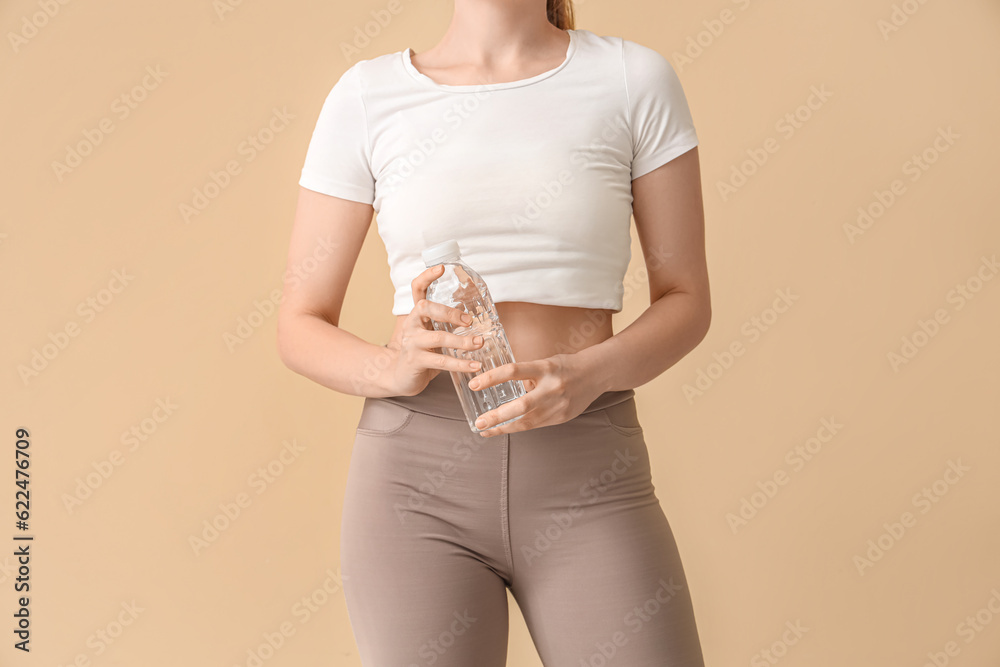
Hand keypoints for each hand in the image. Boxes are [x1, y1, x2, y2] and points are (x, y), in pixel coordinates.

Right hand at [388, 265, 485, 396]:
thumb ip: (447, 322)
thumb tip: (477, 314)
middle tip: (469, 321)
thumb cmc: (423, 351)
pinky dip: (461, 364)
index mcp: (417, 314)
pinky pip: (441, 362)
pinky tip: (475, 365)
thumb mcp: (433, 332)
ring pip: (437, 337)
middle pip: (426, 308)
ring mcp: (411, 342)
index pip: (417, 289)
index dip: (427, 277)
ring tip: (479, 343)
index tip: (442, 268)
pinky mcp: (415, 361)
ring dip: (461, 341)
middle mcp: (412, 324)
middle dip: (450, 312)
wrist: (402, 377)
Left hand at [468, 352, 604, 436]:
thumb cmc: (566, 366)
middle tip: (479, 422)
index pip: (514, 371)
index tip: (474, 384)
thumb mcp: (546, 363)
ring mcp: (559, 405)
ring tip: (485, 430)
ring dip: (504, 427)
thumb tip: (500, 386)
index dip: (491, 378)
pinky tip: (505, 428)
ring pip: (527, 421)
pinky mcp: (562, 417)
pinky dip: (518, 427)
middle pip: (521, 405)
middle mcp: (553, 387)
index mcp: (546, 368)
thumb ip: (527, 375)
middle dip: (497, 416)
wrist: (597, 374)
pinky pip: (536, 425)